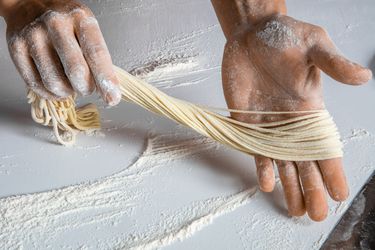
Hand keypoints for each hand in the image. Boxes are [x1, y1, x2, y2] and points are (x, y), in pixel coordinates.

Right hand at [2, 0, 120, 104]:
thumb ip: (96, 54)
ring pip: (54, 81)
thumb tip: (107, 88)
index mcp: (79, 17)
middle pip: (76, 70)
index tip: (113, 97)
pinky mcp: (16, 48)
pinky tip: (57, 90)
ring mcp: (33, 35)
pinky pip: (35, 83)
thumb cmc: (65, 20)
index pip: (96, 53)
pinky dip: (50, 94)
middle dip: (86, 88)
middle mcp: (55, 24)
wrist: (29, 3)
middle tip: (87, 88)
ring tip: (71, 87)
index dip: (106, 80)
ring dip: (67, 92)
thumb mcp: (86, 27)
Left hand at [221, 15, 371, 220]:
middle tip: (317, 215)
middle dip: (311, 189)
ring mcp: (268, 124)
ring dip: (289, 187)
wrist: (252, 34)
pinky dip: (261, 166)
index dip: (333, 170)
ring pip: (281, 163)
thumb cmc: (285, 37)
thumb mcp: (315, 46)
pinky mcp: (246, 121)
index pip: (325, 147)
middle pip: (304, 163)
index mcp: (311, 110)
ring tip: (294, 210)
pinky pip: (254, 149)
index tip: (340, 193)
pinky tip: (267, 184)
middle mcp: (290, 123)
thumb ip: (334, 64)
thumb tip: (364, 77)